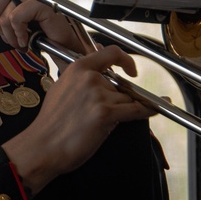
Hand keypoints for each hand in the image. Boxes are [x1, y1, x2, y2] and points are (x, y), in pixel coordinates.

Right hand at [2, 45, 153, 195]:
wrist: (43, 146)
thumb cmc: (51, 123)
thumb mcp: (61, 89)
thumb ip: (80, 77)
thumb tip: (95, 65)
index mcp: (77, 68)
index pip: (110, 53)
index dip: (125, 60)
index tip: (131, 70)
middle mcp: (89, 78)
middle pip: (120, 85)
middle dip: (118, 99)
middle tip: (102, 114)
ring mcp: (99, 95)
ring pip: (126, 99)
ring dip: (122, 110)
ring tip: (99, 124)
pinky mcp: (106, 113)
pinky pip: (137, 109)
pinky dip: (148, 110)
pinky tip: (156, 108)